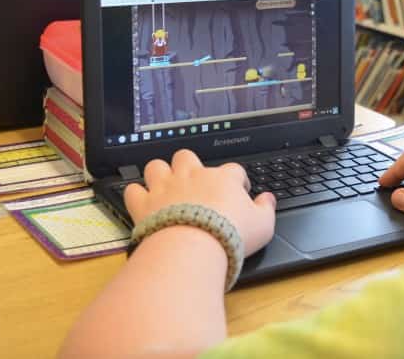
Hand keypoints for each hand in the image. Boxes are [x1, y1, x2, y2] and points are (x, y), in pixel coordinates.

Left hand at [124, 149, 276, 255]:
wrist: (195, 246)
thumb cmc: (230, 235)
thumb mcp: (263, 226)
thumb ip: (266, 209)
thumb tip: (269, 200)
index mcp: (222, 179)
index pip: (232, 170)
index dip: (237, 179)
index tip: (239, 190)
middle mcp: (192, 176)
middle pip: (187, 156)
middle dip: (189, 165)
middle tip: (193, 182)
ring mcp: (166, 187)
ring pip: (157, 166)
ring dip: (159, 174)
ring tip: (164, 187)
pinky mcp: (145, 203)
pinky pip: (134, 190)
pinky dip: (136, 195)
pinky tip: (142, 203)